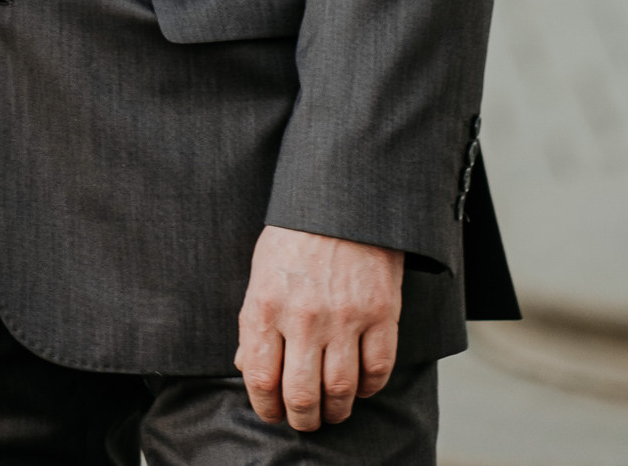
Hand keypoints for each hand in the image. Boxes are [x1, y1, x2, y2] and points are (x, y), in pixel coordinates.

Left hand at [236, 226, 403, 430]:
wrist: (340, 205)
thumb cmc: (293, 240)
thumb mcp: (259, 276)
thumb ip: (253, 324)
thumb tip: (246, 366)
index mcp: (265, 307)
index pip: (260, 378)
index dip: (266, 406)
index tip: (272, 413)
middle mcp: (303, 318)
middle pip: (301, 393)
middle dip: (301, 418)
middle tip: (304, 422)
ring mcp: (345, 318)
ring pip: (341, 390)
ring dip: (336, 411)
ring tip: (332, 412)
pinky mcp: (381, 314)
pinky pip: (378, 370)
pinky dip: (369, 388)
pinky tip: (360, 388)